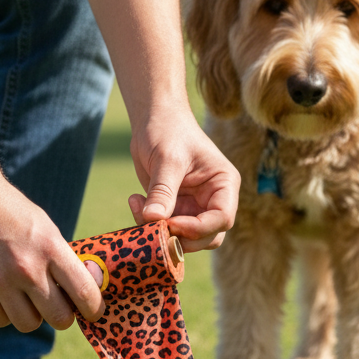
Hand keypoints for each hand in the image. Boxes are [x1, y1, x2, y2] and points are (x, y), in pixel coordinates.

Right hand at [0, 176, 104, 330]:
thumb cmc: (13, 213)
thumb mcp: (47, 229)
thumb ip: (67, 260)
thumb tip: (93, 289)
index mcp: (51, 248)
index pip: (84, 293)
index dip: (94, 309)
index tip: (93, 312)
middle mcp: (26, 267)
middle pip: (59, 318)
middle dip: (63, 315)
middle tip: (58, 306)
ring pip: (29, 324)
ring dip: (32, 315)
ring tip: (27, 297)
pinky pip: (0, 320)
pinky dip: (5, 312)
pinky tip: (3, 294)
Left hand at [128, 111, 239, 251]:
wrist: (153, 120)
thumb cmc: (168, 130)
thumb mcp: (167, 159)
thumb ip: (162, 191)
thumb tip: (153, 220)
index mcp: (224, 184)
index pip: (222, 218)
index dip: (198, 228)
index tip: (171, 223)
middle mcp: (213, 200)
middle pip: (207, 236)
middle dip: (180, 238)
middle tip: (153, 226)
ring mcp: (195, 207)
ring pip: (186, 239)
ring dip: (162, 233)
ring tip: (139, 208)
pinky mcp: (176, 210)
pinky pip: (166, 229)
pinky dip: (149, 224)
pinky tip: (135, 201)